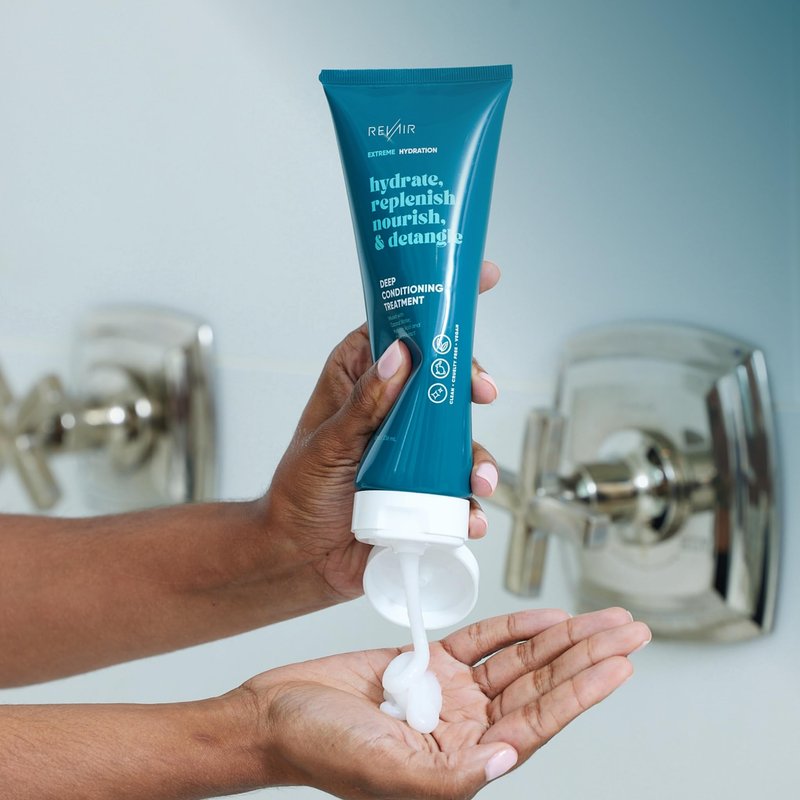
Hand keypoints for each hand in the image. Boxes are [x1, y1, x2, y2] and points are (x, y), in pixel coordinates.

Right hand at [241, 607, 650, 798]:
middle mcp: (463, 725)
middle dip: (587, 656)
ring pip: (518, 660)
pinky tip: (543, 617)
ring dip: (559, 637)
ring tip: (600, 619)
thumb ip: (449, 771)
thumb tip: (509, 754)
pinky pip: (481, 643)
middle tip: (629, 630)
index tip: (620, 662)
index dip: (582, 691)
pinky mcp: (426, 663)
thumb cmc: (317, 749)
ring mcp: (447, 693)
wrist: (272, 713)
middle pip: (539, 684)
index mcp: (461, 757)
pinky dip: (512, 628)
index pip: (538, 720)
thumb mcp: (384, 771)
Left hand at [263, 260, 501, 601]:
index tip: (481, 279)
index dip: (439, 305)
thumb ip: (363, 403)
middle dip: (469, 384)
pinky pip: (460, 489)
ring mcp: (414, 451)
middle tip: (481, 393)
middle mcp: (393, 410)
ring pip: (461, 436)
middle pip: (444, 378)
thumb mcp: (326, 444)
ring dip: (478, 456)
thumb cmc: (299, 493)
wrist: (300, 558)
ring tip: (477, 480)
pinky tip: (469, 516)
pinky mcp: (427, 491)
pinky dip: (472, 502)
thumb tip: (401, 355)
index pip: (402, 329)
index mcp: (361, 382)